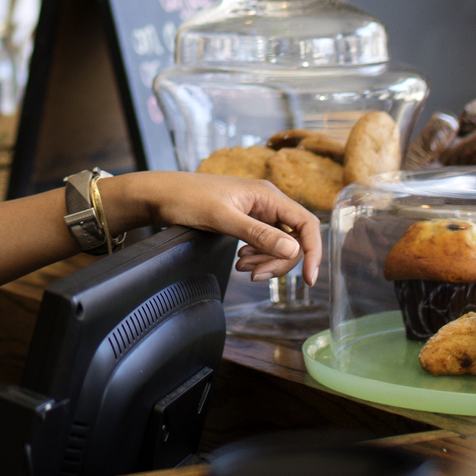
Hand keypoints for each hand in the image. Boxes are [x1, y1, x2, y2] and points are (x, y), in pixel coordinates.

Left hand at [99, 171, 322, 283]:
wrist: (162, 195)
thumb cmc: (188, 199)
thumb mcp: (223, 219)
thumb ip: (258, 234)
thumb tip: (293, 250)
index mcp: (268, 195)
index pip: (306, 224)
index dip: (313, 252)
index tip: (309, 280)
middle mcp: (268, 201)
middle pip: (294, 239)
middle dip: (280, 262)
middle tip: (255, 276)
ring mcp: (258, 211)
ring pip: (279, 244)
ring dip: (266, 261)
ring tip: (241, 267)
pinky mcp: (247, 220)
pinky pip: (264, 243)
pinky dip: (257, 256)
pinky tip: (240, 261)